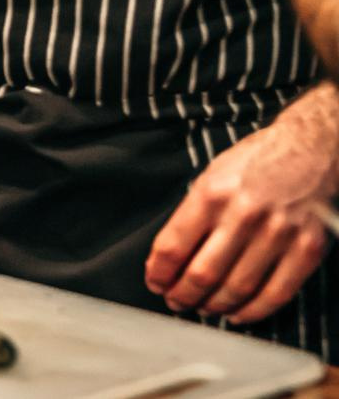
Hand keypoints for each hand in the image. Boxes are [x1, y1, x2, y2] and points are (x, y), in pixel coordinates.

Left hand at [146, 108, 338, 322]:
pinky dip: (253, 311)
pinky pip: (276, 293)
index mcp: (212, 194)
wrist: (308, 149)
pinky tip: (238, 314)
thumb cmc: (255, 163)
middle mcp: (243, 214)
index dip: (159, 272)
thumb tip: (170, 256)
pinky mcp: (307, 248)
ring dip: (214, 306)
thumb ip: (193, 214)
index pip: (173, 246)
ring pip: (237, 288)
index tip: (155, 283)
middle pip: (202, 273)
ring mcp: (278, 233)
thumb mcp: (211, 176)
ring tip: (203, 308)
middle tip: (176, 301)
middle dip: (182, 295)